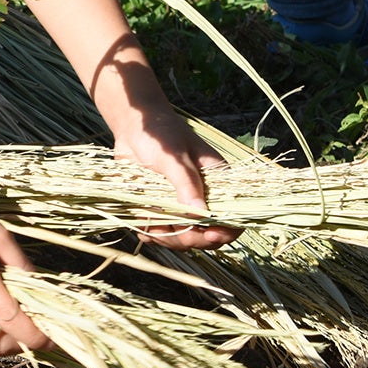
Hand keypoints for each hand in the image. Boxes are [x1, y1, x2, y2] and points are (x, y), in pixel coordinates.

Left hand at [108, 99, 239, 250]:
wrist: (134, 127)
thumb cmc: (160, 134)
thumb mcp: (174, 156)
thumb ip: (187, 183)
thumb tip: (200, 214)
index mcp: (218, 184)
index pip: (232, 216)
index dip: (226, 231)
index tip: (211, 235)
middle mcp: (202, 200)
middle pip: (206, 237)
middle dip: (190, 237)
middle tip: (170, 228)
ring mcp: (182, 208)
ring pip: (182, 240)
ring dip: (166, 236)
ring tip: (150, 216)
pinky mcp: (162, 212)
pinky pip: (159, 234)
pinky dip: (150, 232)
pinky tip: (141, 217)